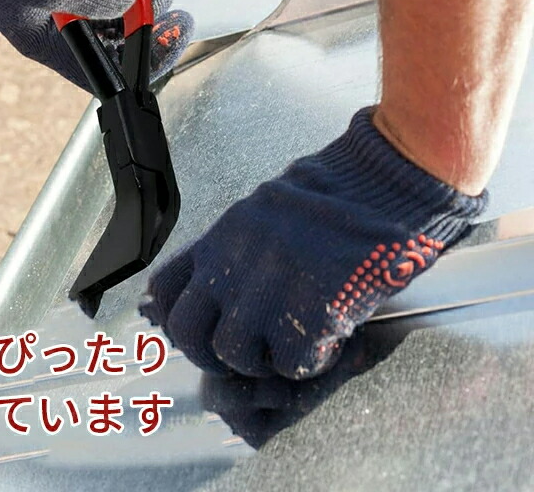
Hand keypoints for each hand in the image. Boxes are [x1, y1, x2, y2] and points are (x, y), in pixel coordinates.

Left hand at [141, 109, 486, 379]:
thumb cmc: (331, 195)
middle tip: (242, 355)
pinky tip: (326, 340)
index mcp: (221, 238)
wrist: (382, 183)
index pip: (164, 289)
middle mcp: (232, 265)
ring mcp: (267, 291)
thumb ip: (234, 250)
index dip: (175, 319)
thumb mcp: (263, 212)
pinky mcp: (309, 314)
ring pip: (234, 355)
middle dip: (210, 354)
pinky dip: (308, 361)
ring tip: (292, 343)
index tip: (198, 330)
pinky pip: (289, 363)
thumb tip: (213, 285)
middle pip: (187, 333)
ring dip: (262, 360)